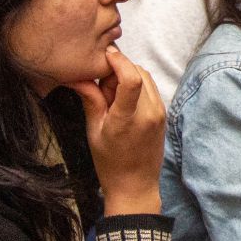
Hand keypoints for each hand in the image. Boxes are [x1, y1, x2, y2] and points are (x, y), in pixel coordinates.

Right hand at [71, 45, 166, 216]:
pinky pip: (150, 88)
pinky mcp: (163, 114)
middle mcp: (149, 113)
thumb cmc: (110, 162)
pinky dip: (136, 84)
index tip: (105, 55)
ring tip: (111, 93)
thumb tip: (77, 75)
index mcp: (129, 118)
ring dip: (128, 75)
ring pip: (146, 77)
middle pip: (138, 72)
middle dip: (119, 68)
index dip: (118, 60)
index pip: (131, 77)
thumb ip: (90, 99)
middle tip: (102, 83)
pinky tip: (122, 98)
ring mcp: (160, 113)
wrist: (135, 185)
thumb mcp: (94, 131)